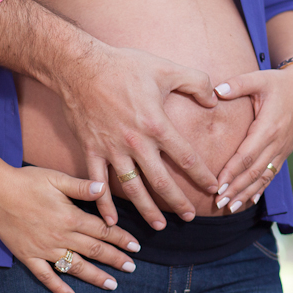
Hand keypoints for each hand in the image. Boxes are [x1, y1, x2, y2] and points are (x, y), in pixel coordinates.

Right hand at [0, 165, 140, 292]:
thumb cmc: (28, 181)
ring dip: (95, 276)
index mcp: (70, 217)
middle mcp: (60, 236)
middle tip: (132, 268)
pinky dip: (59, 288)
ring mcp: (44, 249)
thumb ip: (82, 186)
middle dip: (115, 259)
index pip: (102, 230)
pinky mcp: (28, 256)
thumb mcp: (57, 178)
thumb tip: (104, 187)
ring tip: (112, 284)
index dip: (121, 239)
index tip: (136, 247)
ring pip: (75, 267)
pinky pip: (46, 276)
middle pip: (94, 250)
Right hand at [58, 45, 219, 229]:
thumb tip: (214, 100)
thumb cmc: (124, 65)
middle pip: (161, 181)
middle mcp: (135, 143)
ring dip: (147, 209)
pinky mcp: (91, 150)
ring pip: (132, 188)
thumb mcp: (166, 68)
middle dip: (177, 201)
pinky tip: (111, 220)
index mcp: (156, 124)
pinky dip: (103, 204)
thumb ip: (196, 82)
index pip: (185, 157)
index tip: (213, 187)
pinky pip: (97, 183)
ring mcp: (111, 149)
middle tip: (190, 216)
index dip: (201, 175)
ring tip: (159, 226)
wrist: (78, 66)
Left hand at [212, 65, 292, 211]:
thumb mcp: (258, 78)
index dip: (232, 172)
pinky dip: (260, 188)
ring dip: (246, 193)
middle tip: (219, 203)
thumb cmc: (277, 82)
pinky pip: (271, 173)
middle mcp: (277, 142)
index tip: (218, 185)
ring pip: (263, 176)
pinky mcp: (284, 151)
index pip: (247, 155)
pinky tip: (249, 200)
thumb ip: (237, 84)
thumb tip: (216, 91)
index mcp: (269, 126)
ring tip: (230, 207)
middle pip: (254, 171)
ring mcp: (282, 149)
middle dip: (236, 189)